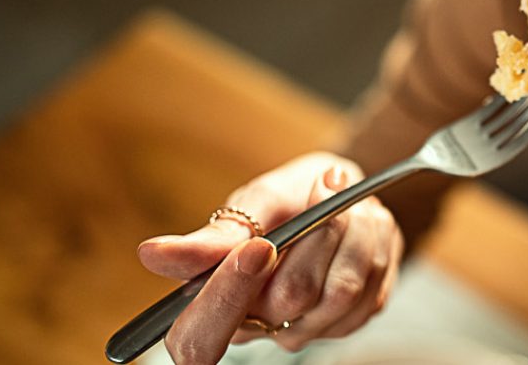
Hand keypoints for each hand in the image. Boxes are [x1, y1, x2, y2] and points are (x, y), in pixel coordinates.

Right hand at [137, 152, 402, 364]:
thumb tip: (153, 255)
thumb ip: (215, 237)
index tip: (258, 246)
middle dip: (317, 234)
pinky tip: (363, 226)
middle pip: (290, 299)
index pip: (199, 339)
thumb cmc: (287, 199)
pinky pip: (370, 289)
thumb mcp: (251, 204)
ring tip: (347, 201)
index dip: (225, 298)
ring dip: (353, 233)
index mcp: (214, 302)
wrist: (342, 193)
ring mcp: (306, 329)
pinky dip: (374, 245)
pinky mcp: (348, 322)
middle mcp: (259, 326)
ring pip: (340, 293)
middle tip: (324, 186)